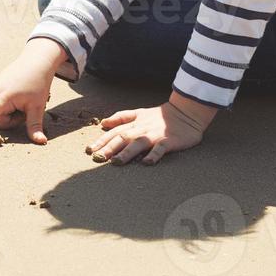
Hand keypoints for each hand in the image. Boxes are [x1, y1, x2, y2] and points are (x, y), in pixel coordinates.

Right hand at [0, 38, 66, 144]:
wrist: (37, 60)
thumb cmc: (38, 82)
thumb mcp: (38, 106)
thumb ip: (34, 126)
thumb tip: (41, 142)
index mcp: (2, 98)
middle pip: (0, 119)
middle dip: (13, 119)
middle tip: (27, 107)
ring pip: (0, 112)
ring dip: (12, 111)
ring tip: (24, 98)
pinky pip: (0, 103)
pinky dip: (10, 104)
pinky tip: (20, 93)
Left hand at [85, 94, 217, 164]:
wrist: (185, 112)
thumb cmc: (160, 116)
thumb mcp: (138, 113)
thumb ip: (121, 117)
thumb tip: (103, 123)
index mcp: (134, 123)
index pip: (114, 131)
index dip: (101, 140)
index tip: (89, 150)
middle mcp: (142, 129)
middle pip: (122, 137)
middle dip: (109, 147)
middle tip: (97, 158)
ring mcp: (155, 135)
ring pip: (138, 143)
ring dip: (127, 152)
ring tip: (116, 162)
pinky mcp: (169, 141)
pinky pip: (160, 148)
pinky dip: (153, 155)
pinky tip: (146, 163)